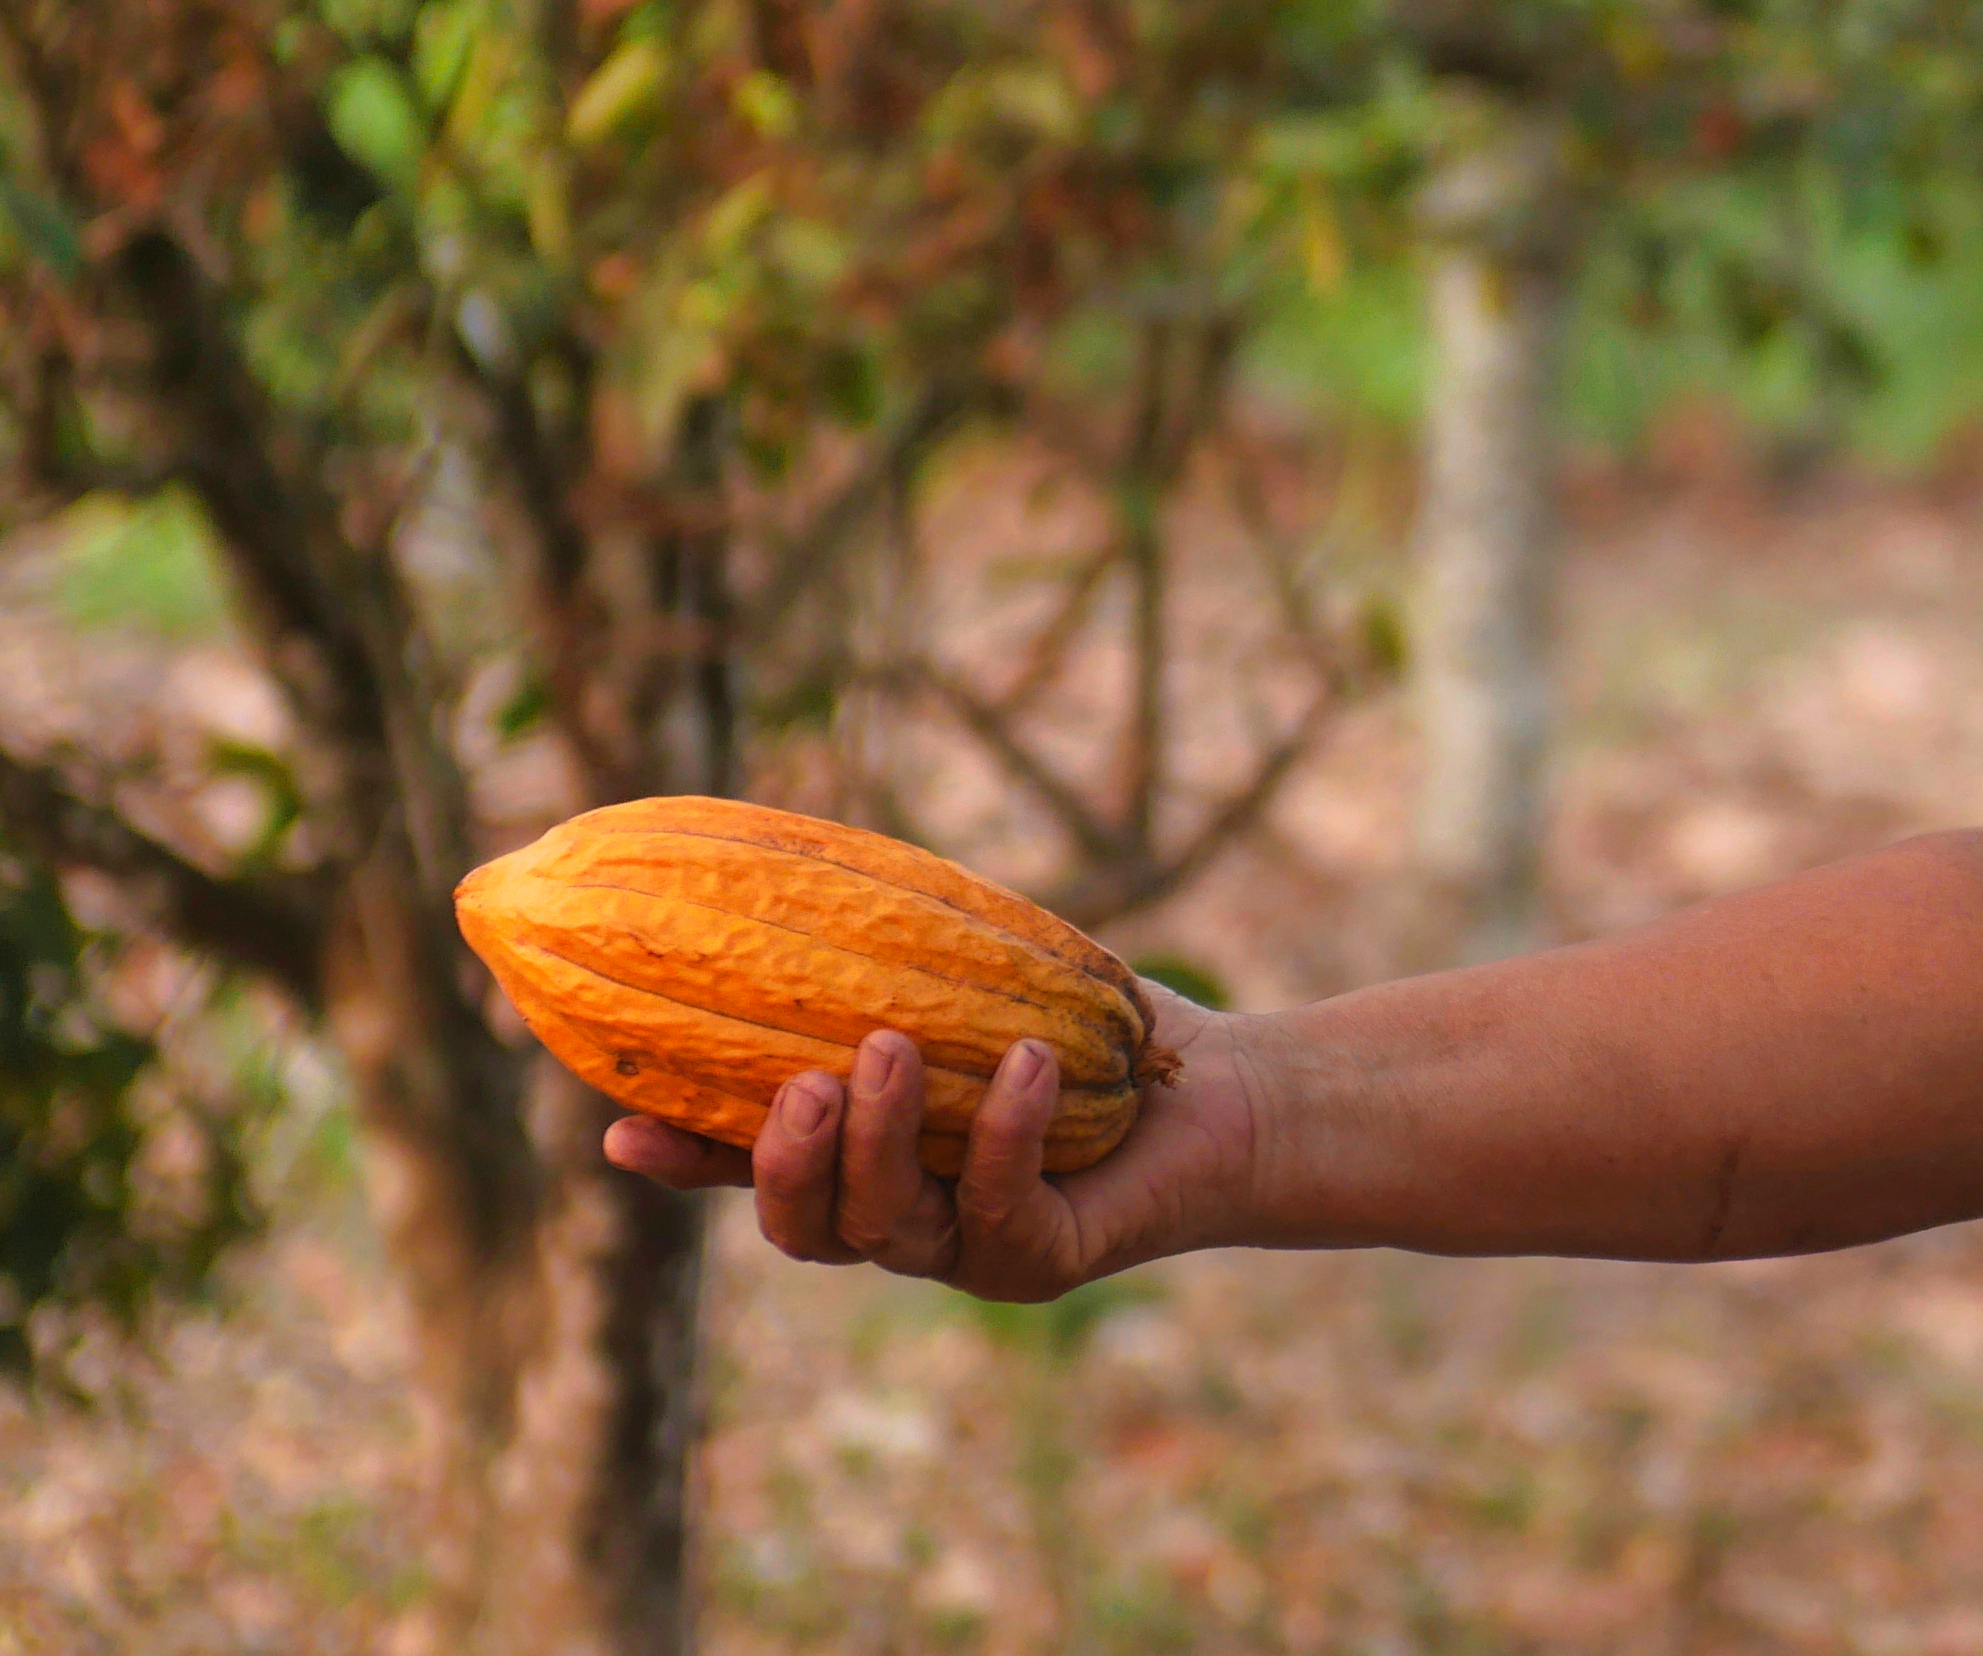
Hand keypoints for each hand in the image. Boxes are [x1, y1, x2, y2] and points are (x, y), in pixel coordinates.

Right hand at [602, 981, 1258, 1302]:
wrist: (1220, 1088)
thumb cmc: (1085, 1027)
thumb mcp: (973, 982)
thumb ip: (883, 960)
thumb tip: (785, 868)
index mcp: (863, 1159)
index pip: (748, 1170)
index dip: (683, 1161)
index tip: (617, 1130)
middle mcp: (901, 1219)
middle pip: (803, 1223)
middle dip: (781, 1160)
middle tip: (800, 1080)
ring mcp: (967, 1251)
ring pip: (884, 1228)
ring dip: (879, 1141)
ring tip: (890, 1050)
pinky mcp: (1043, 1259)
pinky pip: (1004, 1205)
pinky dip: (1010, 1132)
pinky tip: (1028, 1065)